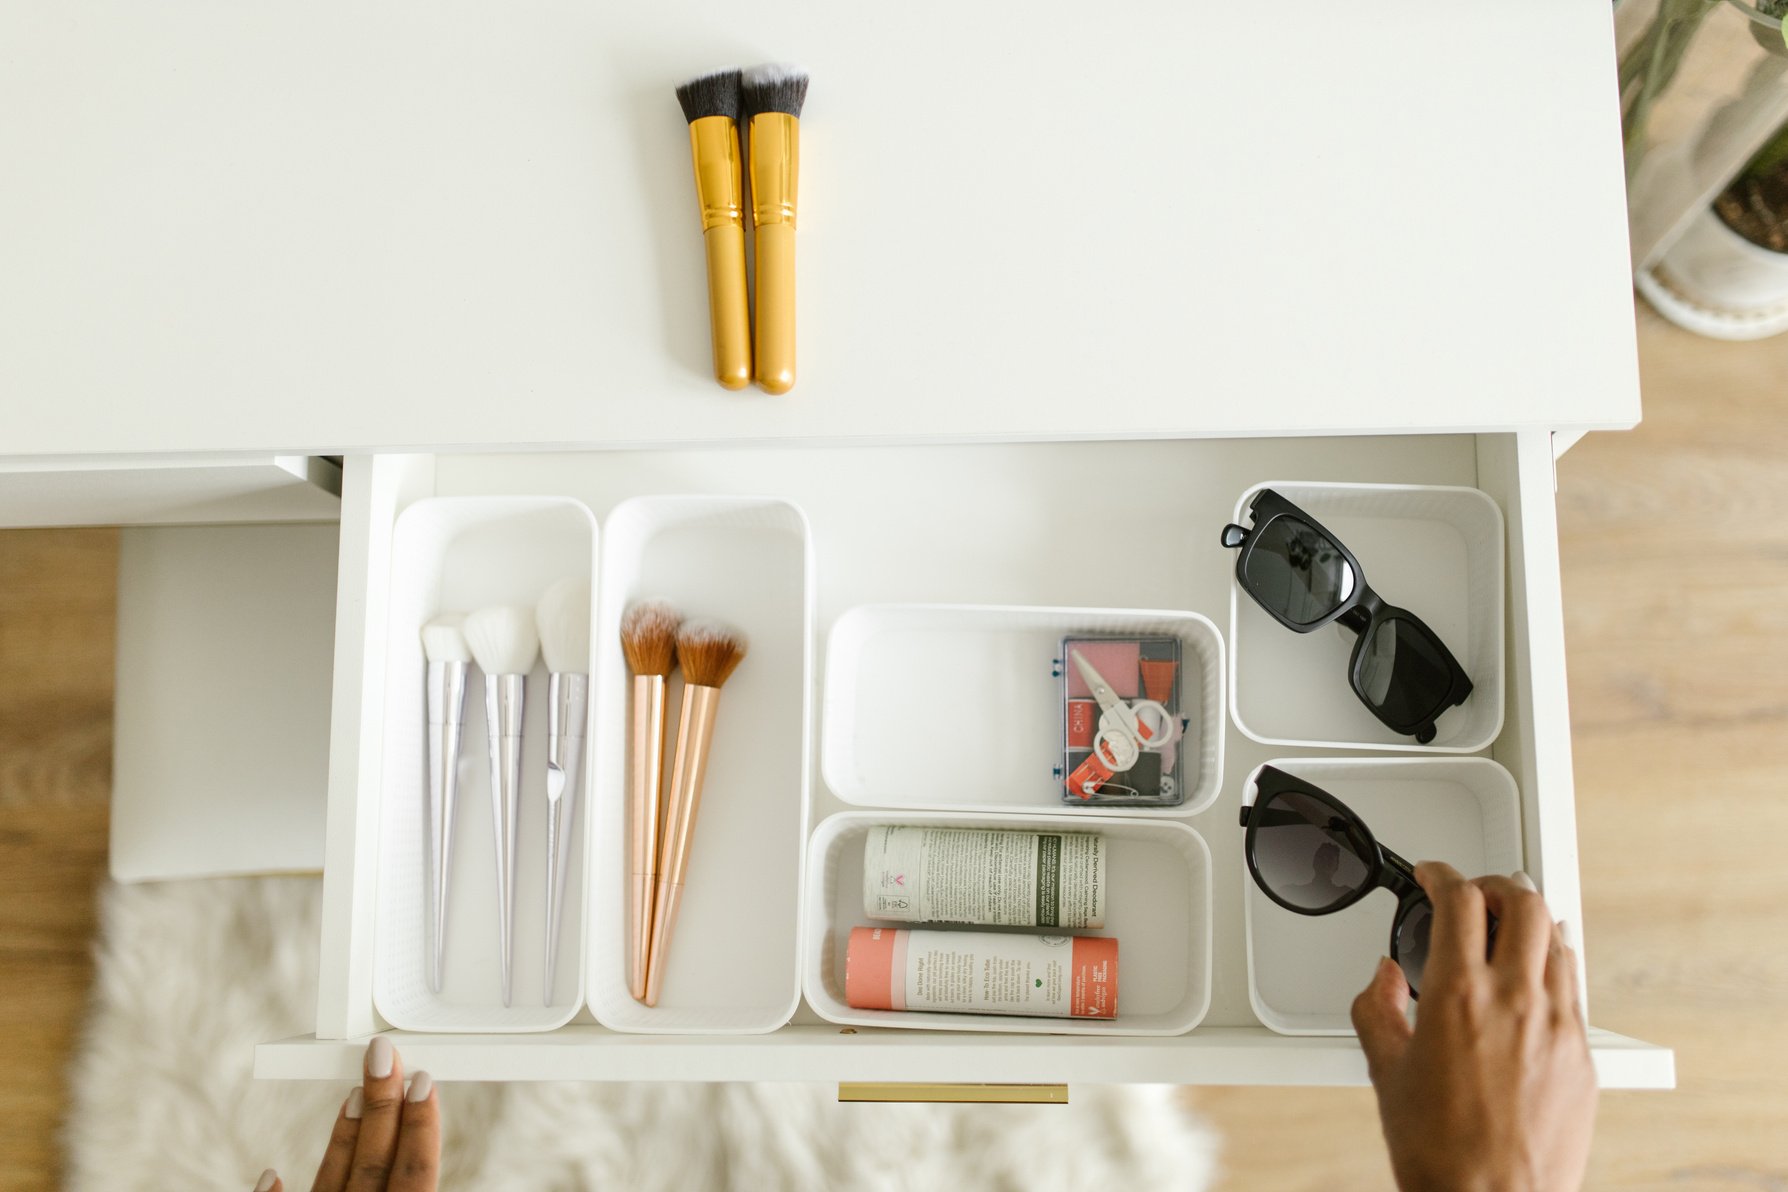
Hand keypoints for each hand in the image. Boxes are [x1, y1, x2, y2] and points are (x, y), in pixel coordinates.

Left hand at [253, 1037, 440, 1191]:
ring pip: (334, 1179)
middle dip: (383, 1106)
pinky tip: (272, 1173)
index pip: (416, 1174)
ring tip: (354, 1091)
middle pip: (375, 1164)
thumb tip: (378, 1140)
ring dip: (345, 1135)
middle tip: (385, 1056)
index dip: (421, 1127)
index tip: (424, 1082)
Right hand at [1352, 863, 1597, 1191]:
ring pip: (1558, 939)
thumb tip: (1383, 979)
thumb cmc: (1440, 1151)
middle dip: (1494, 884)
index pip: (1460, 899)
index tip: (1433, 876)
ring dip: (1530, 920)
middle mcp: (1516, 1001)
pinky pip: (1575, 988)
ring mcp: (1558, 1026)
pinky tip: (1537, 975)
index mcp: (1459, 996)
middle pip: (1523, 901)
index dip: (1442, 874)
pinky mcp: (1583, 1056)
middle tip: (1474, 892)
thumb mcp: (1385, 1070)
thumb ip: (1377, 1008)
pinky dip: (1554, 965)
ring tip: (1509, 926)